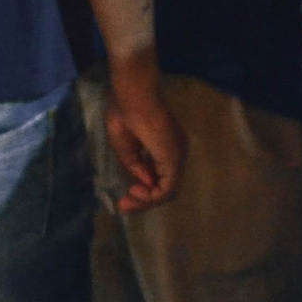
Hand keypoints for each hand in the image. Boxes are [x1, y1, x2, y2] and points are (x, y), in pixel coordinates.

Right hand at [102, 59, 184, 212]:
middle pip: (166, 186)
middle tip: (123, 206)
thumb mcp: (126, 146)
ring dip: (146, 201)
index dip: (144, 190)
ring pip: (167, 190)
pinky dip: (151, 196)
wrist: (131, 95)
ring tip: (127, 200)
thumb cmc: (125, 113)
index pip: (162, 176)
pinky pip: (167, 188)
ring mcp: (178, 155)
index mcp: (166, 146)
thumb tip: (145, 183)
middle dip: (145, 200)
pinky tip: (135, 191)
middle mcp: (177, 152)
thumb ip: (135, 164)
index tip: (125, 195)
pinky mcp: (174, 158)